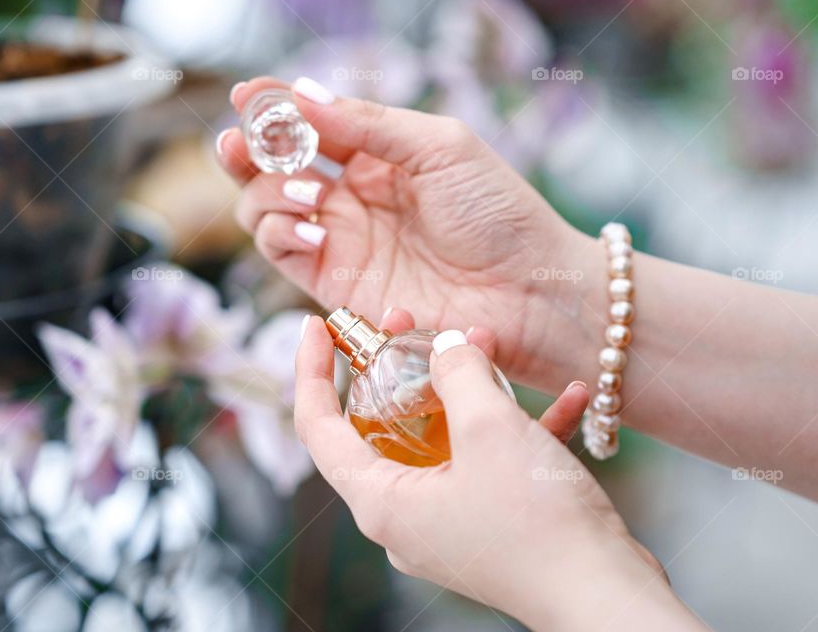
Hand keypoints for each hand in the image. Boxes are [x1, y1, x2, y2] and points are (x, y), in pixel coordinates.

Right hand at [217, 76, 595, 388]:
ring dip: (267, 192)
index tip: (248, 93)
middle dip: (248, 149)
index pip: (310, 125)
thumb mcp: (438, 148)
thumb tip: (302, 93)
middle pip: (271, 166)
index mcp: (377, 156)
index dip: (274, 108)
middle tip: (241, 140)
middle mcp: (350, 196)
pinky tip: (315, 227)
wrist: (527, 292)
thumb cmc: (498, 213)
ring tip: (309, 192)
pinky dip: (281, 232)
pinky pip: (279, 250)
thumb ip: (368, 123)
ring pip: (263, 207)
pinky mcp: (334, 283)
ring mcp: (340, 239)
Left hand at [294, 314, 702, 630]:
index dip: (310, 370)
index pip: (318, 427)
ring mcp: (447, 523)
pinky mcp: (490, 525)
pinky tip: (566, 397)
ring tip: (489, 343)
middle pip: (380, 428)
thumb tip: (444, 346)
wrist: (608, 597)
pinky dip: (518, 429)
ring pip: (439, 439)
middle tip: (411, 321)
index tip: (317, 324)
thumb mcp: (489, 429)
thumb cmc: (539, 523)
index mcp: (381, 501)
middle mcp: (404, 516)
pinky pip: (488, 464)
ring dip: (465, 390)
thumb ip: (456, 373)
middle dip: (400, 368)